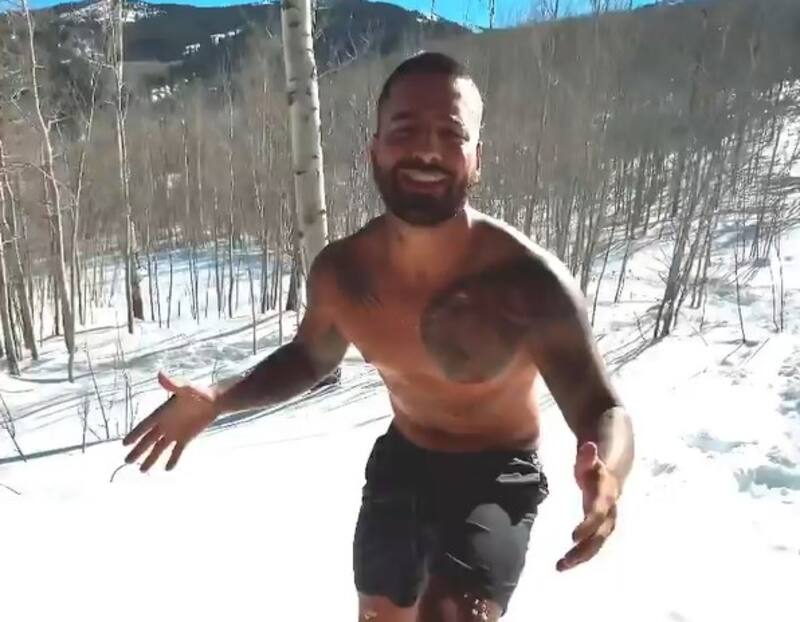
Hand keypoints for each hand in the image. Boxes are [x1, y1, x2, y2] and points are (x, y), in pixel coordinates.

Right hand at [122, 371, 217, 471]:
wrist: (216, 400)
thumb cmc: (200, 392)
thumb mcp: (186, 389)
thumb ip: (173, 384)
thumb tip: (160, 374)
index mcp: (163, 413)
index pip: (145, 426)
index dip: (135, 434)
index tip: (124, 444)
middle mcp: (166, 424)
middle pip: (149, 440)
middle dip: (138, 450)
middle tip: (127, 461)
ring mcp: (175, 432)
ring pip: (160, 447)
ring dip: (152, 458)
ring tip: (142, 471)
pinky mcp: (186, 437)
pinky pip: (177, 450)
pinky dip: (173, 459)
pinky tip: (167, 469)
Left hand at [557, 442, 619, 571]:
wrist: (612, 473)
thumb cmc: (594, 467)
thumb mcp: (590, 459)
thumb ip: (587, 456)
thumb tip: (589, 446)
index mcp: (605, 497)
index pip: (598, 514)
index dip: (587, 525)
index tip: (573, 536)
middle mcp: (608, 514)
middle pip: (599, 536)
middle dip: (584, 549)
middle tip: (565, 560)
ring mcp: (605, 523)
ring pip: (596, 545)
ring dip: (580, 557)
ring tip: (560, 567)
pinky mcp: (599, 530)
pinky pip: (591, 545)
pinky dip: (579, 556)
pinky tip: (563, 564)